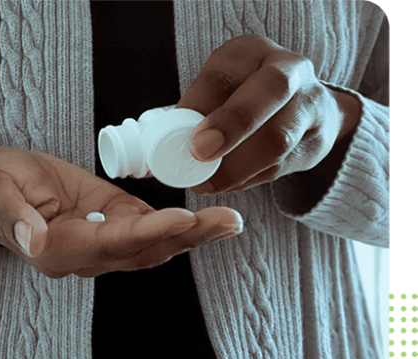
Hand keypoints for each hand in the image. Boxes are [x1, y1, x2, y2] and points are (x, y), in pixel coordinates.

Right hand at [0, 145, 242, 278]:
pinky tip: (207, 219)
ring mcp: (96, 243)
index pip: (108, 243)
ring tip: (228, 221)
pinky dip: (176, 226)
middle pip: (140, 252)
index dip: (147, 232)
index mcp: (54, 249)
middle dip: (184, 238)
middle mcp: (81, 254)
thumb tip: (35, 241)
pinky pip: (145, 231)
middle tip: (226, 222)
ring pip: (149, 246)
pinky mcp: (106, 224)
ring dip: (189, 235)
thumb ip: (13, 218)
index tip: (182, 219)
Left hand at [175, 34, 359, 194]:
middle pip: (271, 91)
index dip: (201, 103)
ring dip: (235, 167)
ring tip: (203, 183)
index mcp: (252, 52)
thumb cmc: (243, 99)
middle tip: (200, 153)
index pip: (225, 71)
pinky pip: (280, 167)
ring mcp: (311, 105)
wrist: (304, 108)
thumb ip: (196, 111)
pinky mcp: (317, 142)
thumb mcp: (217, 91)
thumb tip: (164, 145)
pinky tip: (225, 184)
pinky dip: (246, 180)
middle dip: (232, 125)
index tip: (182, 133)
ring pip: (277, 139)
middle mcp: (289, 70)